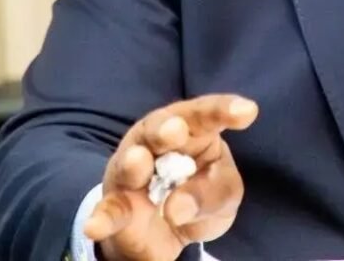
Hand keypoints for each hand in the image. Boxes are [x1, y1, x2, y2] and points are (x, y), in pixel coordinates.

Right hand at [85, 93, 258, 260]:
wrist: (164, 232)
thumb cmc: (200, 196)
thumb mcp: (222, 196)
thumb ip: (212, 194)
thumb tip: (177, 207)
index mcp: (191, 130)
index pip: (206, 115)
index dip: (223, 110)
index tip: (247, 112)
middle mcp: (157, 142)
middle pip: (160, 127)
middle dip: (166, 128)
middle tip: (176, 131)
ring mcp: (132, 171)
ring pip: (131, 163)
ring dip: (134, 163)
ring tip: (139, 163)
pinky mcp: (117, 204)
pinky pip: (110, 210)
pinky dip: (102, 218)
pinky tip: (96, 226)